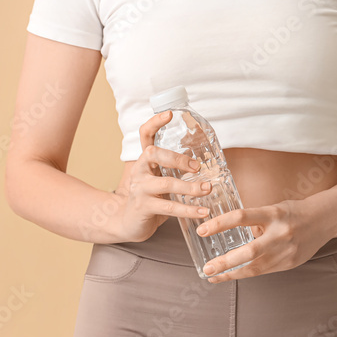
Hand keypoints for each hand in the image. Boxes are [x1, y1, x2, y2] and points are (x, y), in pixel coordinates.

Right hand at [116, 111, 213, 242]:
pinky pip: (169, 208)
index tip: (170, 114)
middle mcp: (140, 170)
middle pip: (154, 154)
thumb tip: (205, 160)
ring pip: (165, 183)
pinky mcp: (143, 207)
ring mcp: (139, 188)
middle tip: (197, 167)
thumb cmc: (151, 197)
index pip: (145, 135)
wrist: (130, 223)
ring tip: (207, 189)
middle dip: (178, 158)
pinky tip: (203, 211)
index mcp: (145, 160)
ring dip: (189, 187)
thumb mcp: (161, 178)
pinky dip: (189, 210)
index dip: (155, 123)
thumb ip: (175, 168)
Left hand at [196, 198, 332, 282]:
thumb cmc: (294, 212)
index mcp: (274, 214)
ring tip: (213, 276)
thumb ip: (255, 221)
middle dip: (225, 262)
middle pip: (249, 251)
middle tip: (207, 268)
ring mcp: (287, 251)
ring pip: (255, 267)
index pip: (242, 217)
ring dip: (232, 273)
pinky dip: (246, 273)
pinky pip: (264, 271)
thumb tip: (228, 232)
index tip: (202, 230)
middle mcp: (281, 233)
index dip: (219, 224)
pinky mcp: (290, 263)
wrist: (325, 220)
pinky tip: (233, 274)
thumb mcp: (274, 209)